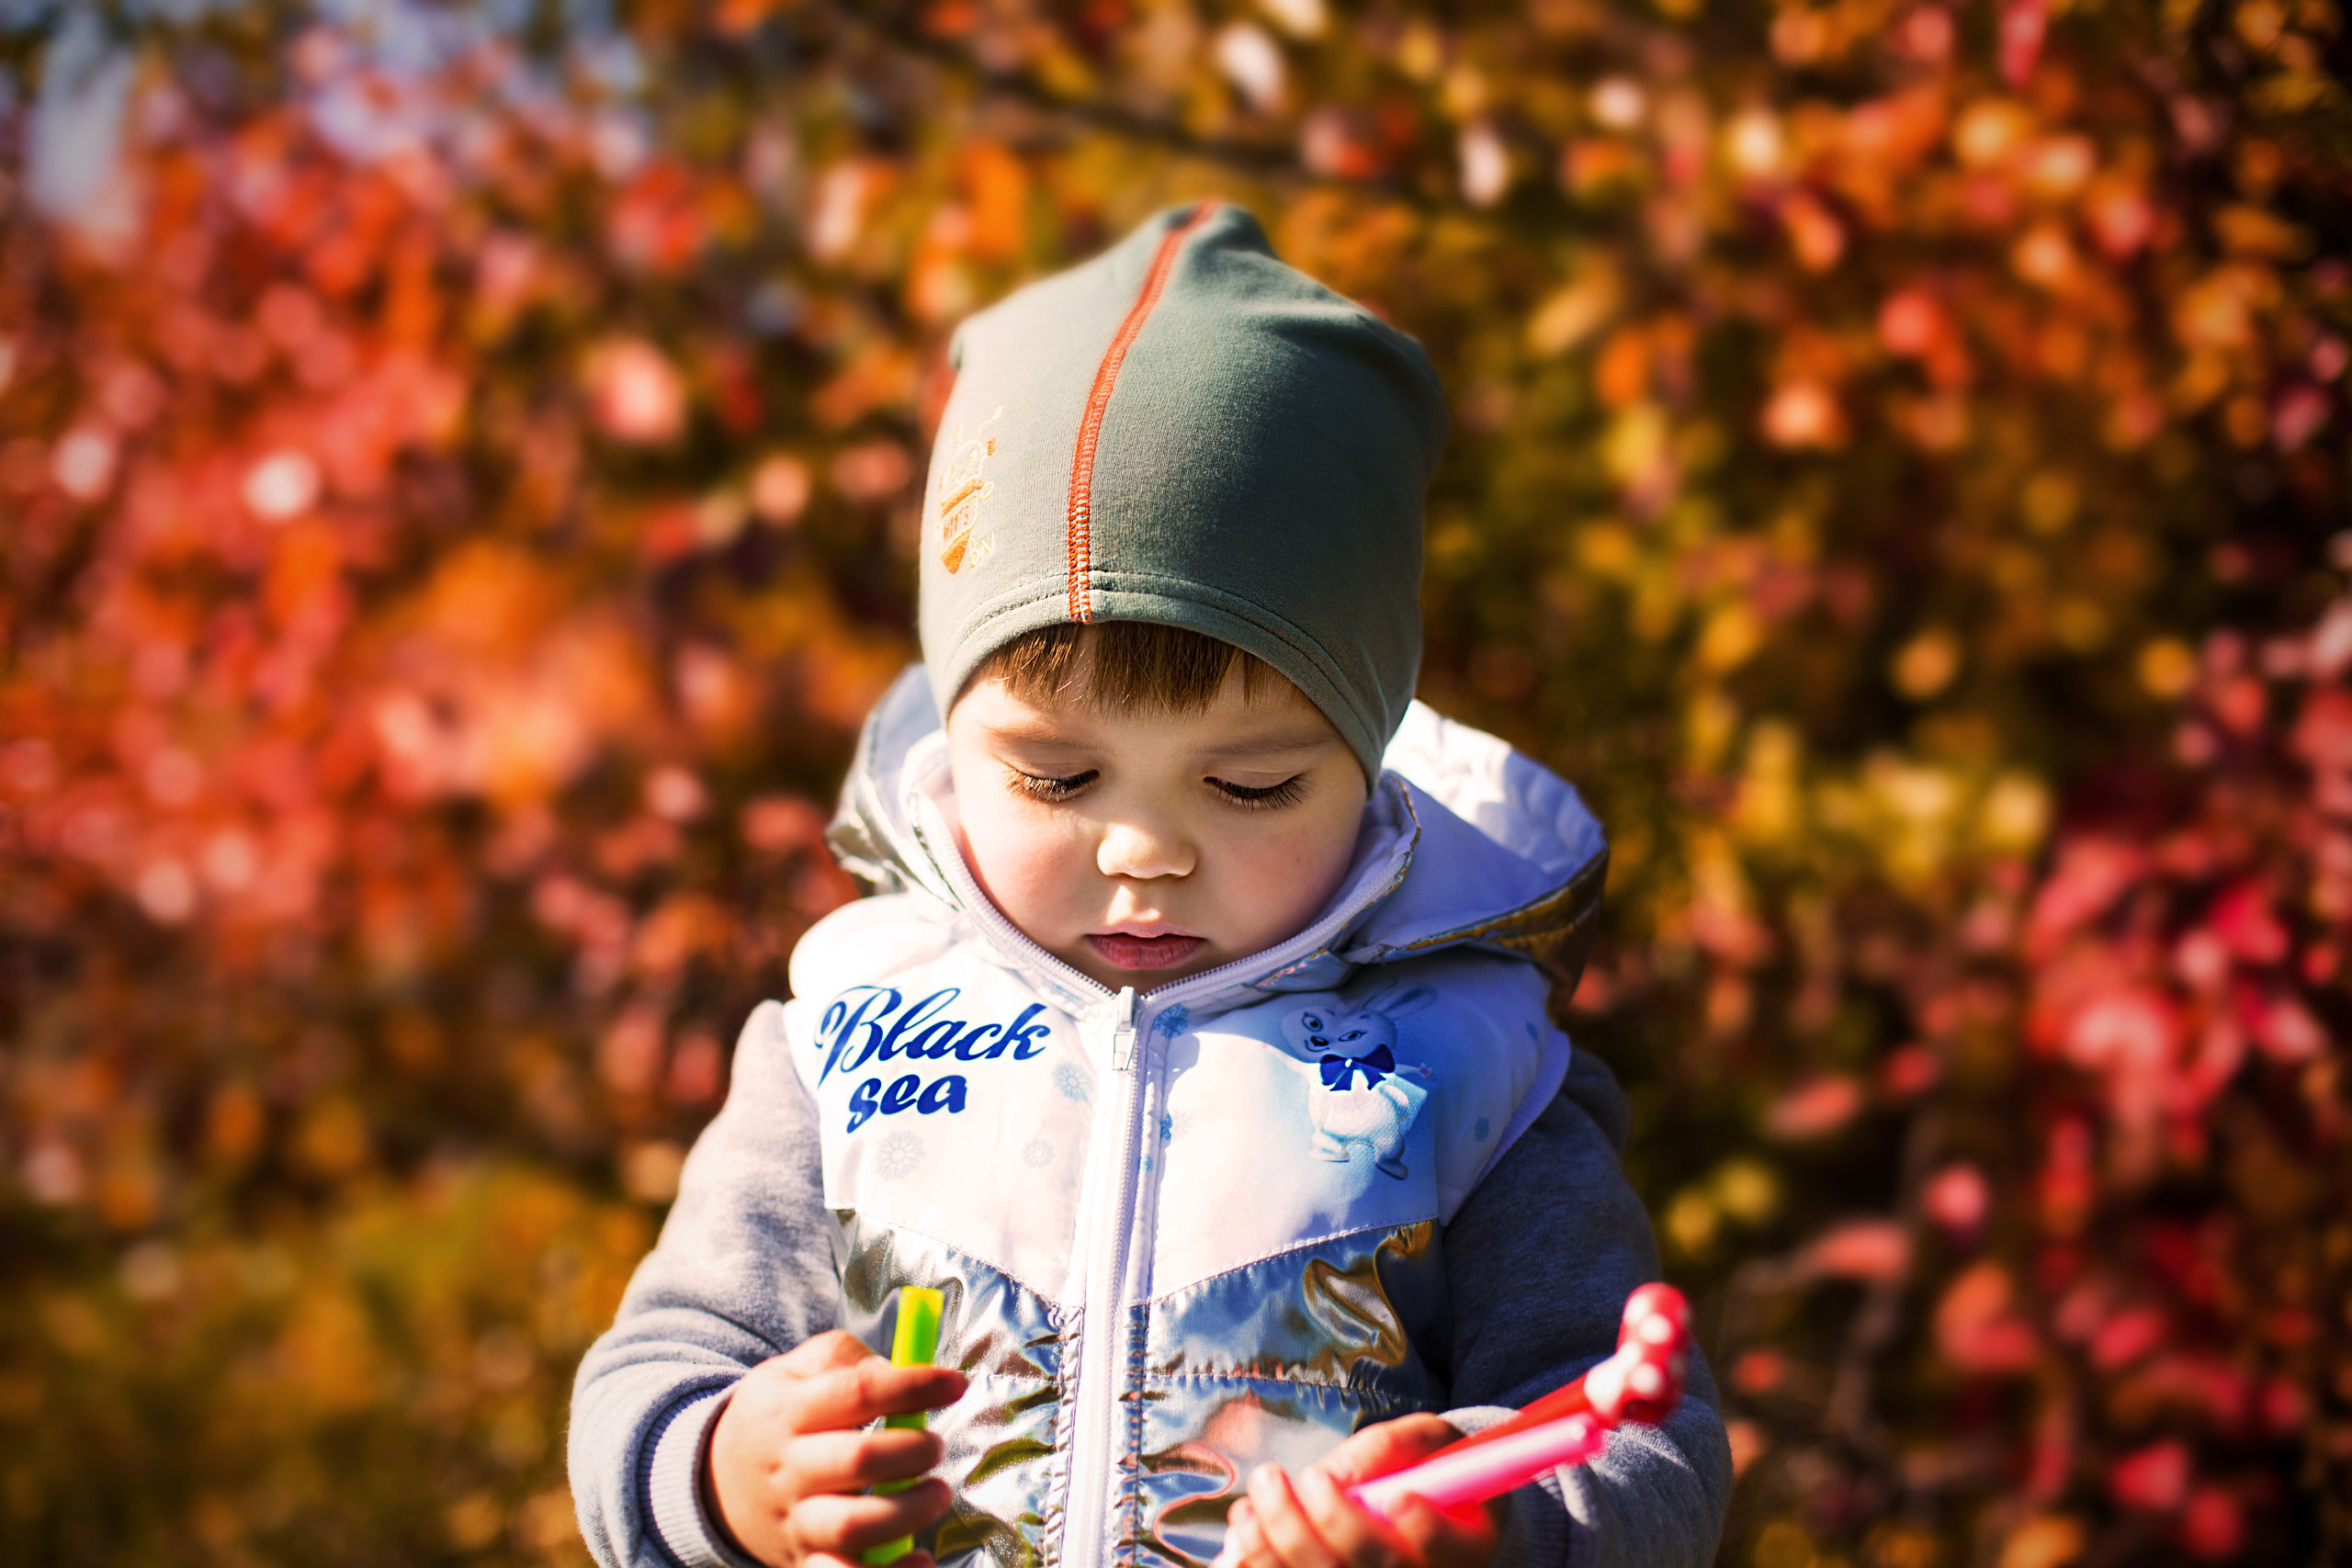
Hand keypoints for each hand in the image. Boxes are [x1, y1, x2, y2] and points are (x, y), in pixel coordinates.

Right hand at [707, 1328, 968, 1567]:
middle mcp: (791, 1469)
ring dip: (908, 1511)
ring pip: (852, 1526)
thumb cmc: (775, 1418)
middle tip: (934, 1445)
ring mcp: (796, 1521)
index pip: (856, 1393)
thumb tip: (897, 1370)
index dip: (912, 1385)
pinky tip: (919, 1558)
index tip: (954, 1383)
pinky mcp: (804, 1563)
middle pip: (856, 1460)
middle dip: (912, 1450)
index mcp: (789, 1412)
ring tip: (935, 1492)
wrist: (714, 1483)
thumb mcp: (791, 1371)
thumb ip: (844, 1357)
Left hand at [1214, 1414, 1500, 1567]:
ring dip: (1278, 1541)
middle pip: (1376, 1565)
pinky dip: (1258, 1560)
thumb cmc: (1420, 1474)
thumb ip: (1393, 1448)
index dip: (1426, 1529)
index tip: (1400, 1497)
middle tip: (1295, 1476)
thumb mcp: (1426, 1443)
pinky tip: (1247, 1526)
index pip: (1448, 1548)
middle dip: (1330, 1519)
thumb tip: (1338, 1476)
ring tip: (1257, 1496)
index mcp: (1462, 1543)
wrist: (1413, 1506)